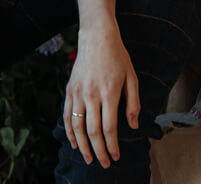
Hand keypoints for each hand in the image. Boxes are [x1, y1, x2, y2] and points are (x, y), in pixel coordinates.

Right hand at [63, 26, 139, 167]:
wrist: (97, 37)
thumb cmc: (118, 57)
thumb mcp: (132, 77)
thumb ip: (133, 103)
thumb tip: (133, 125)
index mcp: (109, 92)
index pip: (109, 127)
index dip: (112, 146)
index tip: (116, 156)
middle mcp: (91, 94)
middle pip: (93, 131)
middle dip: (99, 151)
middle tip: (104, 164)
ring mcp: (77, 92)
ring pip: (77, 127)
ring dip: (82, 146)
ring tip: (89, 158)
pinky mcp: (69, 90)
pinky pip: (66, 116)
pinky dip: (69, 132)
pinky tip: (74, 142)